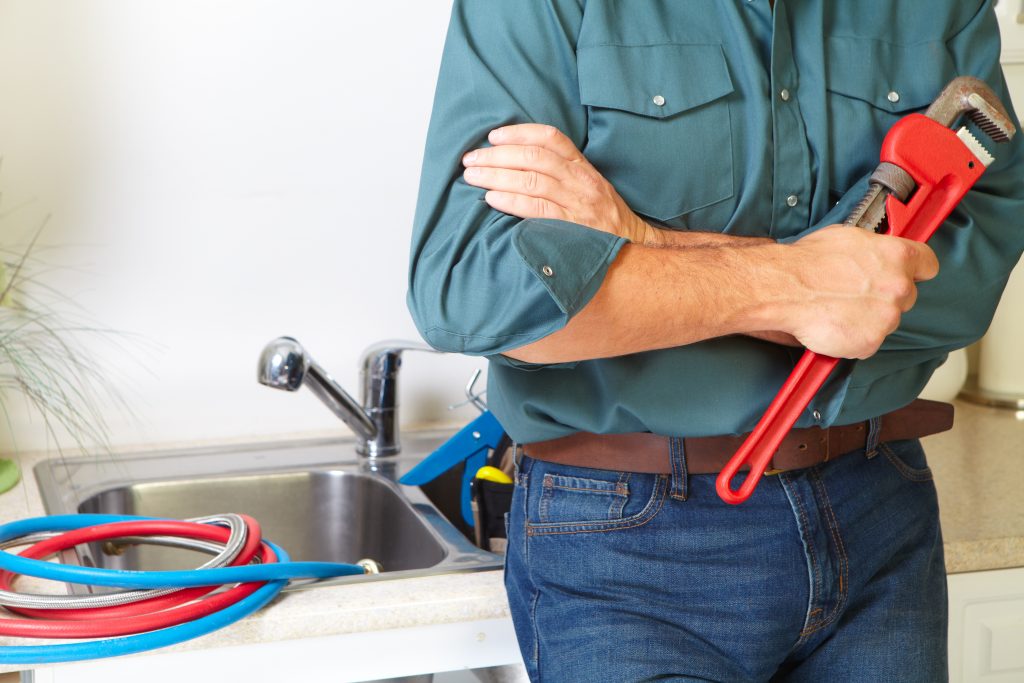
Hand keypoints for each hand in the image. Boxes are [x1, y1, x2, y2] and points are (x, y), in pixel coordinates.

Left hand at [461, 123, 654, 243]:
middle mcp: (582, 182)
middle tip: (471, 158)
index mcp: (584, 168)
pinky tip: (491, 198)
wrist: (637, 251)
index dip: (520, 133)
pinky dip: (511, 202)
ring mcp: (578, 205)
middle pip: (534, 158)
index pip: (551, 138)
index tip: (494, 135)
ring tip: (473, 176)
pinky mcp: (573, 228)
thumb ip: (562, 175)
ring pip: (531, 181)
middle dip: (497, 155)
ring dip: (497, 176)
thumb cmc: (604, 220)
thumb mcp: (590, 188)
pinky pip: (537, 210)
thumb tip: (518, 164)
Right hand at [779, 226, 938, 358]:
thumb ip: (874, 249)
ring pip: (886, 321)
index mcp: (898, 256)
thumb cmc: (808, 262)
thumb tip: (877, 252)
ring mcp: (887, 317)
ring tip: (838, 309)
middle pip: (906, 297)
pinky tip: (834, 324)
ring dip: (868, 319)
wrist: (784, 289)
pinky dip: (853, 338)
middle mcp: (899, 287)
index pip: (928, 265)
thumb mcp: (848, 238)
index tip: (906, 275)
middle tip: (856, 294)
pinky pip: (868, 342)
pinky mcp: (870, 341)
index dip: (915, 271)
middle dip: (885, 297)